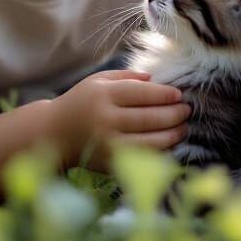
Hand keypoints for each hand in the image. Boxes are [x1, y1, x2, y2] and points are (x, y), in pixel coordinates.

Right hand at [51, 69, 190, 172]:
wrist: (53, 133)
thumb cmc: (81, 102)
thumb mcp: (98, 81)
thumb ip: (127, 76)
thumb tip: (155, 80)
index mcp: (103, 95)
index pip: (141, 94)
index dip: (164, 94)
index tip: (179, 94)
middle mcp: (105, 120)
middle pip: (148, 118)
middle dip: (173, 114)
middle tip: (187, 110)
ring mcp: (107, 144)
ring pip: (149, 141)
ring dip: (172, 134)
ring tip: (183, 127)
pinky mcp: (109, 163)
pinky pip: (141, 158)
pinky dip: (159, 152)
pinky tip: (169, 144)